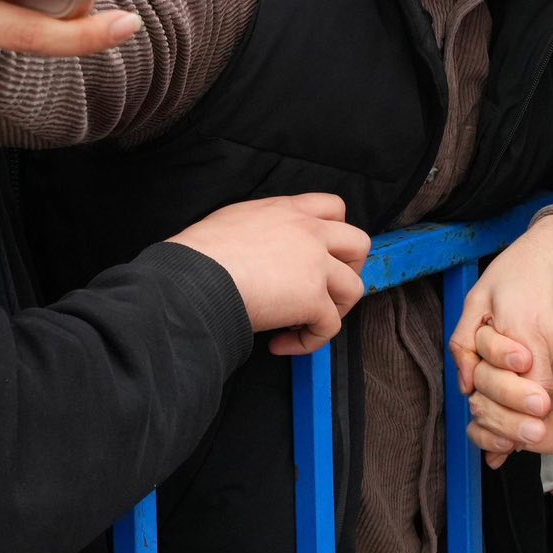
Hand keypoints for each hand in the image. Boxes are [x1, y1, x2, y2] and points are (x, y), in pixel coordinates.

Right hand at [167, 194, 371, 355]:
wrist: (194, 278)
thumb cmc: (198, 254)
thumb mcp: (234, 221)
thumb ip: (263, 228)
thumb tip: (263, 252)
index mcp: (287, 210)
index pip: (333, 207)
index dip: (335, 233)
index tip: (321, 255)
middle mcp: (308, 232)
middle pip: (358, 243)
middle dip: (350, 269)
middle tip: (325, 289)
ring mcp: (315, 265)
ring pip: (354, 287)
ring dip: (334, 310)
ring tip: (302, 322)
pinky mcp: (313, 299)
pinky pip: (330, 327)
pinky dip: (309, 342)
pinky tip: (281, 345)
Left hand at [447, 215, 552, 443]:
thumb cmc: (517, 271)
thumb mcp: (478, 298)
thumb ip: (465, 344)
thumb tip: (467, 385)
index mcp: (529, 327)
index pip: (529, 389)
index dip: (510, 411)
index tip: (491, 415)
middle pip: (540, 399)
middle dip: (513, 417)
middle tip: (493, 425)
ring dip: (526, 405)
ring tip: (501, 402)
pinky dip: (543, 392)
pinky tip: (523, 390)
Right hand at [465, 312, 552, 462]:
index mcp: (531, 339)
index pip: (499, 344)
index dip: (505, 355)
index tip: (527, 363)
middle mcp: (513, 368)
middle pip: (482, 376)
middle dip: (507, 393)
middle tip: (542, 404)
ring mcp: (507, 397)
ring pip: (479, 405)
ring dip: (501, 421)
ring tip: (536, 432)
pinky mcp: (507, 423)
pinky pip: (478, 431)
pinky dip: (488, 439)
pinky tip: (509, 446)